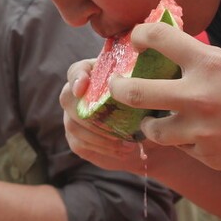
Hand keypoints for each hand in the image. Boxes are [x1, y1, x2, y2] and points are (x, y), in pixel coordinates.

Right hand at [59, 57, 157, 171]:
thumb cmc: (151, 105)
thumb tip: (146, 86)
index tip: (83, 88)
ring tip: (126, 141)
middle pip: (68, 99)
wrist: (149, 134)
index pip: (76, 70)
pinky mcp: (76, 138)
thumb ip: (145, 83)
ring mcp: (73, 116)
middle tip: (114, 126)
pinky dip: (103, 148)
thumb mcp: (152, 91)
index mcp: (95, 73)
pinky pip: (80, 143)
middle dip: (90, 115)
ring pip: (73, 125)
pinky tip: (123, 150)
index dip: (77, 78)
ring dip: (100, 135)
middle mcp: (78, 93)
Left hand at [108, 22, 220, 182]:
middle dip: (118, 88)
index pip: (157, 38)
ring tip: (156, 120)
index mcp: (211, 63)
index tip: (136, 41)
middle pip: (133, 92)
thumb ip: (208, 65)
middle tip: (116, 86)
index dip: (140, 37)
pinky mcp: (210, 158)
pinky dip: (186, 142)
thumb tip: (176, 61)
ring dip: (150, 124)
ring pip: (152, 129)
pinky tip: (205, 137)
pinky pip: (183, 148)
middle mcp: (200, 96)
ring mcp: (203, 131)